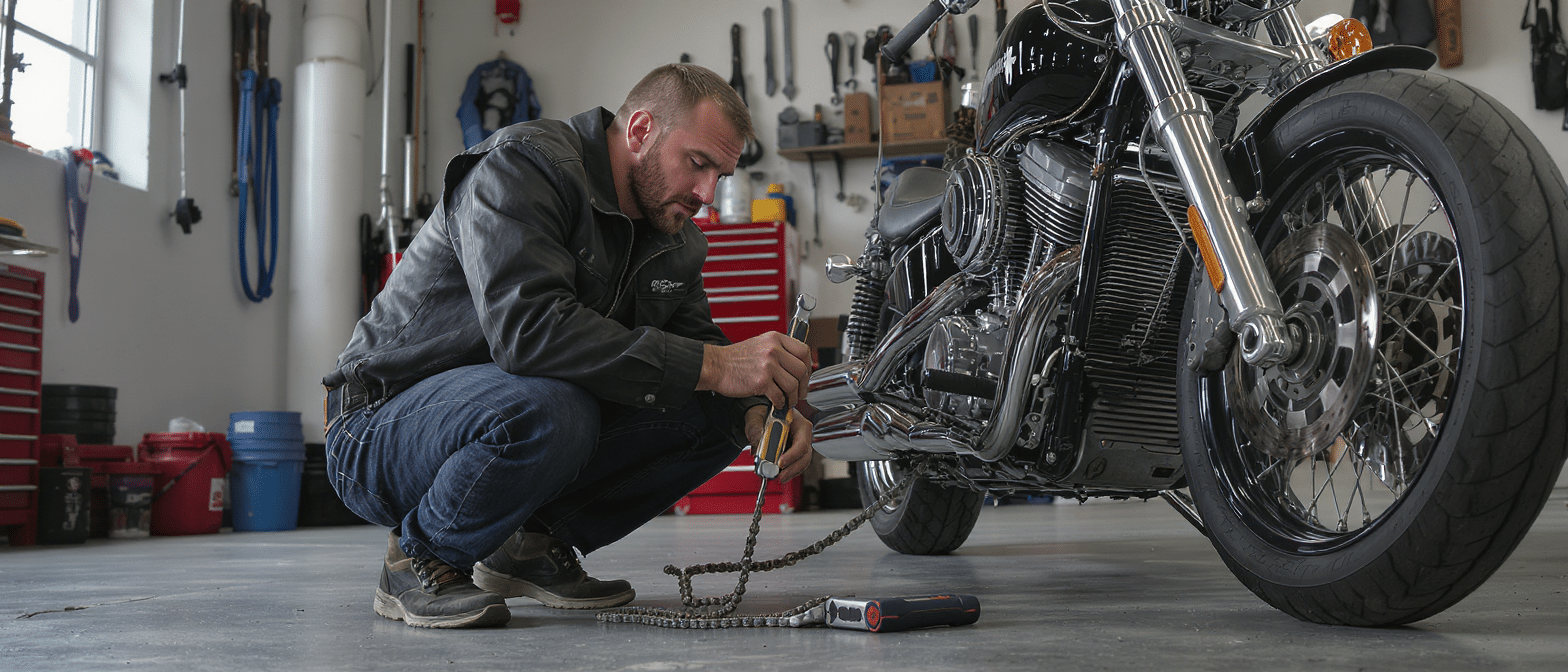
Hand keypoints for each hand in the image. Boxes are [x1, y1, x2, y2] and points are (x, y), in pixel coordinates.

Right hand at [697, 331, 812, 408]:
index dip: (808, 367)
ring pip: (792, 385)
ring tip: (787, 400)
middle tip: (799, 393)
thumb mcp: (760, 344)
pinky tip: (776, 402)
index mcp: (775, 339)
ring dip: (792, 397)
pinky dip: (780, 403)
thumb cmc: (735, 358)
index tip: (805, 376)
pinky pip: (779, 395)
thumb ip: (779, 351)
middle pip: (801, 370)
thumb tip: (797, 365)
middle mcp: (773, 349)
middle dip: (802, 386)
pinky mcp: (761, 381)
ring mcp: (768, 365)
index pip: (803, 351)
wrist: (715, 365)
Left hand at [744, 405, 814, 482]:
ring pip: (802, 462)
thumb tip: (758, 443)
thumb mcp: (757, 417)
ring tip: (778, 478)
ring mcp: (800, 444)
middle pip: (804, 456)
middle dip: (792, 468)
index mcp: (798, 423)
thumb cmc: (763, 411)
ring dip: (791, 472)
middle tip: (780, 476)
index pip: (801, 443)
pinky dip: (788, 472)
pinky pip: (796, 464)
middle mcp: (802, 435)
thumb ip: (756, 429)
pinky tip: (778, 475)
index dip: (792, 455)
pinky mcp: (794, 453)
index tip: (780, 463)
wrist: (761, 413)